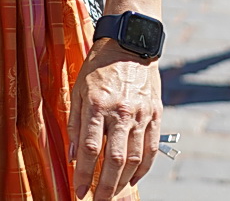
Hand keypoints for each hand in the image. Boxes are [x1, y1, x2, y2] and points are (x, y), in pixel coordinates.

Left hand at [70, 40, 161, 198]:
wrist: (130, 43)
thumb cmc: (99, 67)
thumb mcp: (78, 90)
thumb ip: (76, 124)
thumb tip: (74, 156)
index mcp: (98, 105)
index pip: (91, 149)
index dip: (84, 175)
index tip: (79, 191)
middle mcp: (121, 111)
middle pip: (115, 159)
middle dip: (105, 187)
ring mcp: (141, 113)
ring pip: (135, 158)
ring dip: (123, 182)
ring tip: (112, 195)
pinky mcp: (155, 113)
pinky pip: (151, 148)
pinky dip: (143, 169)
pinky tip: (133, 180)